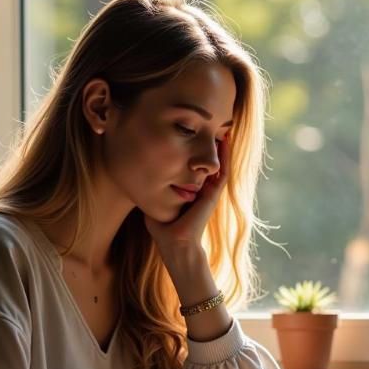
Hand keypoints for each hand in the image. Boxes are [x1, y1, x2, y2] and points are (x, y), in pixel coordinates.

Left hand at [144, 136, 230, 255]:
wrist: (174, 243)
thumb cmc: (162, 229)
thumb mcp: (156, 203)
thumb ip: (153, 191)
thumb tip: (142, 178)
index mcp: (191, 192)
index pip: (195, 167)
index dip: (195, 151)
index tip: (191, 134)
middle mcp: (202, 190)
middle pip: (208, 162)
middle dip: (210, 144)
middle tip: (210, 124)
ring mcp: (210, 192)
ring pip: (219, 164)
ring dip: (221, 147)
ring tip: (222, 127)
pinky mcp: (213, 195)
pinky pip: (223, 171)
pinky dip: (226, 156)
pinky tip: (226, 140)